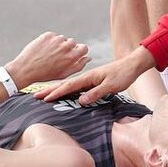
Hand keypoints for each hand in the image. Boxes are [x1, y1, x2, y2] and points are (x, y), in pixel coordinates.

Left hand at [6, 32, 89, 88]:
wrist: (26, 69)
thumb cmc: (45, 74)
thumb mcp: (64, 74)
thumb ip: (78, 66)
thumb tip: (88, 58)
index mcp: (72, 56)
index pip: (84, 48)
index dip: (79, 51)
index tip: (74, 54)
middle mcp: (65, 46)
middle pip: (72, 43)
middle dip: (67, 48)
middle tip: (57, 56)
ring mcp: (56, 39)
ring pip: (62, 39)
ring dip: (58, 44)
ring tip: (49, 54)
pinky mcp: (48, 35)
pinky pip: (53, 36)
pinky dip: (50, 41)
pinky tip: (44, 50)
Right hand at [33, 48, 154, 104]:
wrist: (132, 65)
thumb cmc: (123, 74)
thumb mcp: (111, 86)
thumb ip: (96, 93)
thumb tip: (80, 101)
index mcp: (88, 77)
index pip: (69, 86)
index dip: (56, 93)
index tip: (44, 99)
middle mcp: (86, 77)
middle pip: (65, 85)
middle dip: (50, 90)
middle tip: (35, 95)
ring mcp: (89, 79)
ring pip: (69, 86)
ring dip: (56, 90)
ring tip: (44, 95)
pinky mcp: (93, 82)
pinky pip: (76, 87)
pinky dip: (67, 90)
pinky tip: (64, 94)